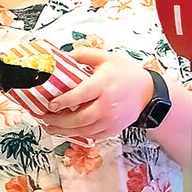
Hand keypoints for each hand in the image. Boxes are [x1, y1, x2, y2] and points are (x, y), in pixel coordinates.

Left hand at [33, 48, 153, 138]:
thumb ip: (84, 55)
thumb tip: (62, 55)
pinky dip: (76, 135)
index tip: (50, 104)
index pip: (80, 95)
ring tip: (49, 126)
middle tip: (44, 118)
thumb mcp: (106, 58)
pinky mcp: (112, 129)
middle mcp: (107, 105)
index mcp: (104, 84)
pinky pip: (91, 135)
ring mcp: (111, 120)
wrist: (148, 93)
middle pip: (79, 118)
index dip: (63, 102)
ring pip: (83, 130)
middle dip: (58, 121)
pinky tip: (65, 131)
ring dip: (64, 130)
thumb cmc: (126, 74)